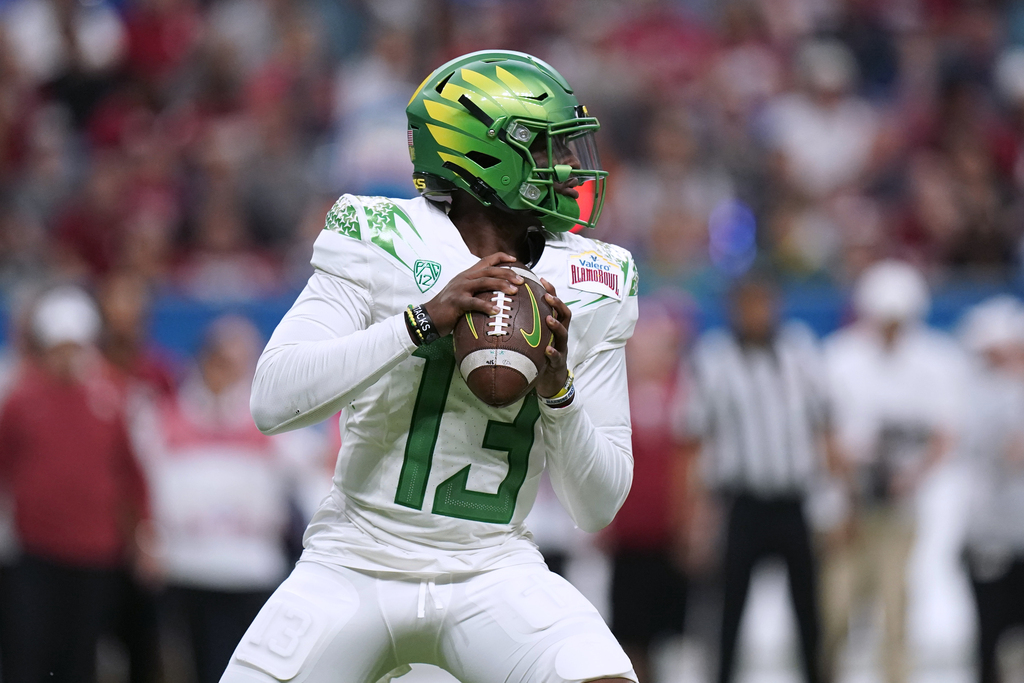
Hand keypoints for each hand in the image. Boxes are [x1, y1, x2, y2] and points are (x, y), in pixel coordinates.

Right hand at [423, 253, 522, 335]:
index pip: (486, 260)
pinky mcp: (456, 302)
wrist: (428, 316)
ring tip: (514, 291)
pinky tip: (496, 310)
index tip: (515, 259)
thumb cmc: (448, 307)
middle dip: (507, 273)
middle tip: (521, 281)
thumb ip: (477, 291)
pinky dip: (486, 306)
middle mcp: (464, 278)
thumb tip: (497, 295)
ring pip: (484, 282)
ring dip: (501, 285)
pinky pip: (473, 303)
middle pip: (489, 270)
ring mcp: (460, 289)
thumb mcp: (463, 293)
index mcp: (467, 275)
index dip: (501, 257)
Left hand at [535, 278, 571, 397]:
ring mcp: (561, 347)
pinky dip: (553, 352)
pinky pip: (557, 356)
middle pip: (565, 314)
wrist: (550, 379)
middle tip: (547, 296)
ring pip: (563, 333)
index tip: (541, 279)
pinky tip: (547, 350)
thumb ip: (526, 324)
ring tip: (549, 319)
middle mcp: (560, 334)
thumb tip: (504, 309)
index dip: (551, 290)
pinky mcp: (559, 362)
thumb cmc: (540, 354)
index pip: (555, 304)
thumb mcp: (534, 337)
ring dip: (557, 325)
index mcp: (555, 325)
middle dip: (557, 303)